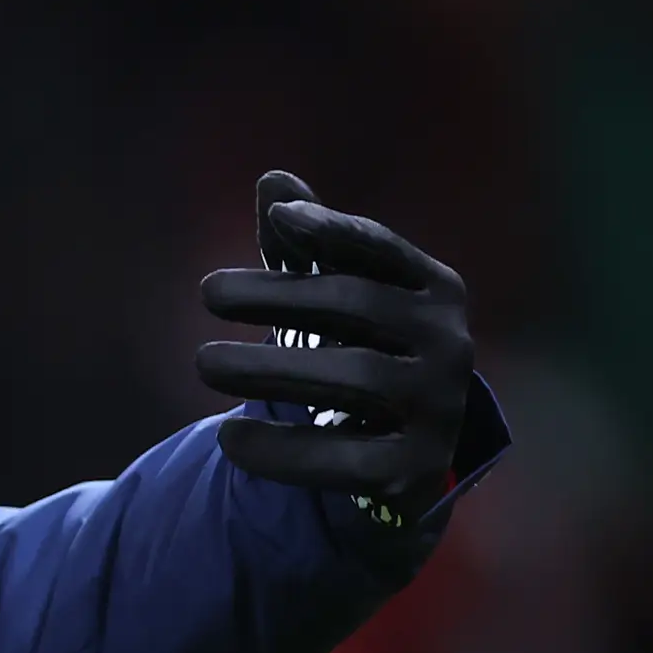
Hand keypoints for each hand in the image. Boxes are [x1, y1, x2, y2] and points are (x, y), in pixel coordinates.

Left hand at [198, 171, 472, 510]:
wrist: (404, 456)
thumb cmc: (363, 350)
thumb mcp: (341, 296)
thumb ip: (307, 243)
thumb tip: (272, 181)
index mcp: (434, 290)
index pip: (382, 249)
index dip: (334, 229)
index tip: (279, 218)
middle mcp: (451, 344)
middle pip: (359, 306)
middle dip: (278, 296)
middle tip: (206, 290)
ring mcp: (440, 409)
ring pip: (353, 378)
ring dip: (269, 368)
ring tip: (202, 362)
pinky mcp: (417, 471)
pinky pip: (344, 459)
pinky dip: (282, 450)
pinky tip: (229, 438)